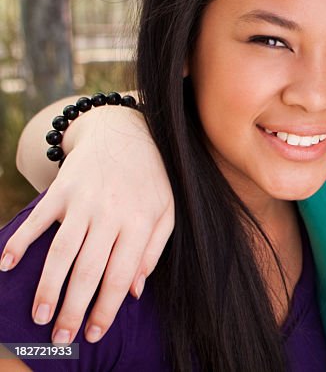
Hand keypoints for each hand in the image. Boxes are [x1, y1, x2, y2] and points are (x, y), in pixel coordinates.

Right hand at [0, 105, 172, 343]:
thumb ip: (153, 250)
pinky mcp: (62, 189)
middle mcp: (112, 213)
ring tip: (40, 315)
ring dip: (47, 286)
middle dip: (73, 307)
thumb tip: (136, 291)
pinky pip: (38, 219)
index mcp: (140, 221)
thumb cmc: (150, 179)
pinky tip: (8, 266)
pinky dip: (20, 242)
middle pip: (88, 269)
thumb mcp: (166, 210)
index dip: (106, 308)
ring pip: (61, 251)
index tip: (93, 333)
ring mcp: (84, 200)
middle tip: (62, 336)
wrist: (126, 132)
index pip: (121, 275)